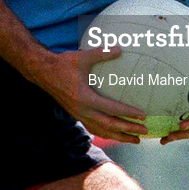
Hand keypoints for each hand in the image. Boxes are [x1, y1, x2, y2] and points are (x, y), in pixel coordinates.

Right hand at [29, 46, 147, 143]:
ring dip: (119, 136)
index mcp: (86, 99)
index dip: (128, 113)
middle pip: (110, 125)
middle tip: (145, 132)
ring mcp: (80, 115)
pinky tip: (114, 134)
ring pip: (102, 131)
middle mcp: (83, 111)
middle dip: (128, 130)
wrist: (43, 73)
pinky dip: (106, 133)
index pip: (112, 109)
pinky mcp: (77, 115)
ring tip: (135, 140)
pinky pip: (94, 128)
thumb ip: (101, 54)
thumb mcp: (82, 57)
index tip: (143, 116)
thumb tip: (120, 49)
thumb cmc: (63, 64)